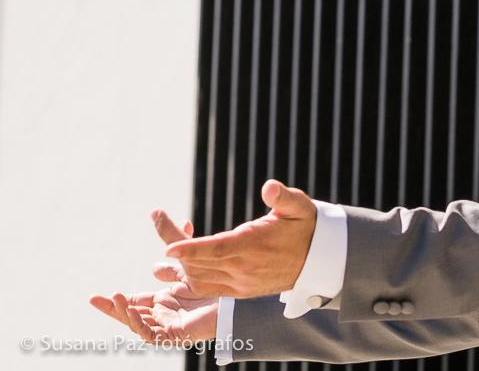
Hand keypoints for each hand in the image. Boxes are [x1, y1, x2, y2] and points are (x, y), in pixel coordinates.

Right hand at [89, 220, 217, 343]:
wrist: (239, 297)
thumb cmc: (219, 280)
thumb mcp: (188, 257)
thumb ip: (173, 238)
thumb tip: (157, 213)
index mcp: (166, 301)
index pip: (135, 303)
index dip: (117, 300)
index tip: (97, 295)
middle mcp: (166, 314)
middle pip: (131, 315)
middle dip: (112, 308)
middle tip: (92, 298)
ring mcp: (170, 326)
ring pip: (139, 325)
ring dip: (123, 312)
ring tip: (114, 296)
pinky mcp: (177, 335)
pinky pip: (152, 334)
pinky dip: (139, 323)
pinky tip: (131, 309)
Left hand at [165, 179, 316, 297]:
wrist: (319, 260)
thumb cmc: (306, 226)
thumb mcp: (300, 206)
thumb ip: (283, 196)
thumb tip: (269, 186)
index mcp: (255, 245)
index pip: (216, 249)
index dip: (190, 248)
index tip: (167, 245)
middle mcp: (245, 268)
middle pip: (199, 262)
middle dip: (173, 242)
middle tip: (159, 217)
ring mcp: (241, 283)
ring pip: (198, 278)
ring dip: (181, 260)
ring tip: (174, 236)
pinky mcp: (240, 291)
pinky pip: (207, 287)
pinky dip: (191, 274)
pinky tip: (188, 256)